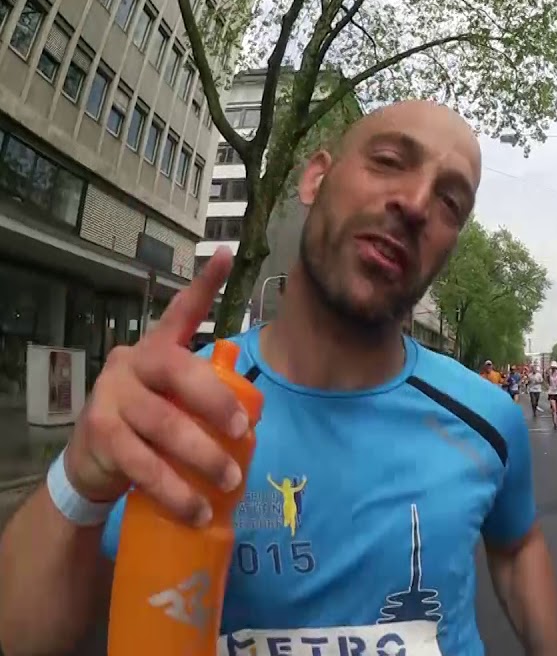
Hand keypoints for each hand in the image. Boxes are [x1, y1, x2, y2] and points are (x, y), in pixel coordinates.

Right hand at [61, 248, 247, 526]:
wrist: (92, 463)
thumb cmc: (149, 424)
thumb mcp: (172, 399)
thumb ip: (202, 394)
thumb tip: (255, 411)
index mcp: (156, 349)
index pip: (181, 312)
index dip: (204, 286)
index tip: (224, 256)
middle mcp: (131, 364)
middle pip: (180, 374)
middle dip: (217, 403)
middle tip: (246, 429)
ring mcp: (112, 399)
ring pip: (165, 427)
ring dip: (203, 458)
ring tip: (230, 481)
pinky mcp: (102, 437)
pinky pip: (144, 467)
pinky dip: (176, 492)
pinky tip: (197, 509)